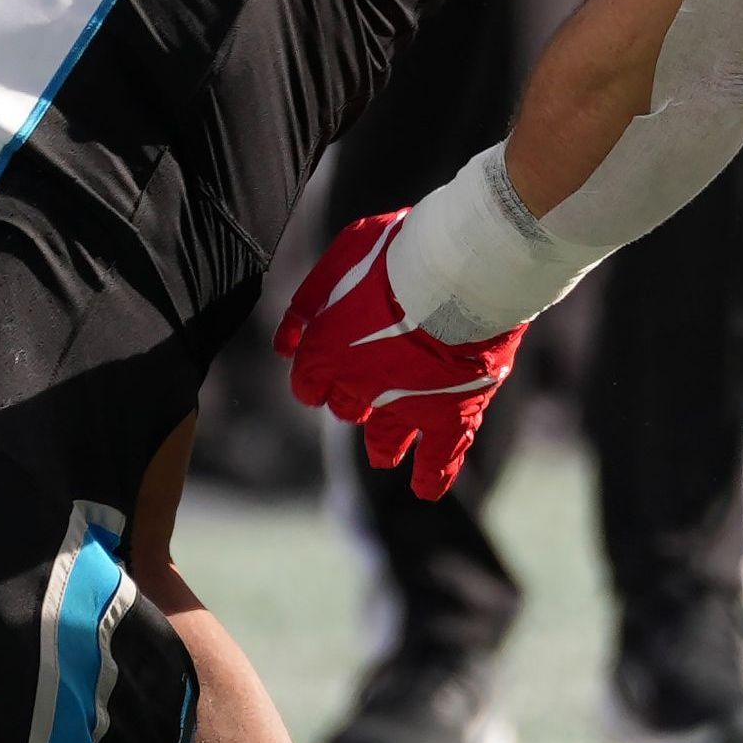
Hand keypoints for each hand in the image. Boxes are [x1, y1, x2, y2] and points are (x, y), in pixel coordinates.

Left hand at [277, 211, 523, 500]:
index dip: (316, 379)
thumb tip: (284, 343)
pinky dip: (432, 476)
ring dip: (382, 446)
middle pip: (347, 408)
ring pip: (385, 439)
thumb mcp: (340, 256)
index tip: (325, 376)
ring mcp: (405, 408)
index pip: (308, 383)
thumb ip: (309, 302)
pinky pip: (439, 460)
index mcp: (327, 354)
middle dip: (354, 402)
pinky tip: (424, 489)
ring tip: (384, 455)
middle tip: (371, 392)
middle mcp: (359, 388)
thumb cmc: (401, 253)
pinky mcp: (450, 417)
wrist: (458, 272)